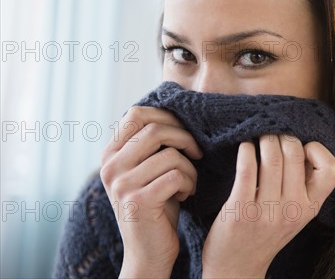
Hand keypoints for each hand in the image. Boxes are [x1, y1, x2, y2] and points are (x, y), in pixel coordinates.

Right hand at [99, 106, 202, 277]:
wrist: (149, 252)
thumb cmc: (158, 205)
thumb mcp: (149, 170)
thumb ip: (151, 144)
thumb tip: (178, 109)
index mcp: (110, 154)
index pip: (136, 114)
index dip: (168, 117)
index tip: (186, 131)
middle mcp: (110, 166)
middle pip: (156, 130)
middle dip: (186, 138)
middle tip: (198, 154)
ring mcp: (121, 184)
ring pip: (171, 155)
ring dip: (191, 168)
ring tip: (189, 182)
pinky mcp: (138, 201)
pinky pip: (177, 175)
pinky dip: (190, 183)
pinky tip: (186, 195)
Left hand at [201, 134, 334, 277]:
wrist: (237, 268)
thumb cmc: (265, 233)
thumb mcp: (295, 213)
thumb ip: (302, 184)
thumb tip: (302, 142)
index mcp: (310, 208)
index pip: (331, 169)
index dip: (317, 150)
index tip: (302, 148)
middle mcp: (293, 210)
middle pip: (295, 153)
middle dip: (282, 135)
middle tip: (272, 134)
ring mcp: (267, 211)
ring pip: (272, 156)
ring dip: (263, 139)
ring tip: (258, 138)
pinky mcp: (240, 210)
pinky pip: (247, 169)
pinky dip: (245, 150)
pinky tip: (244, 148)